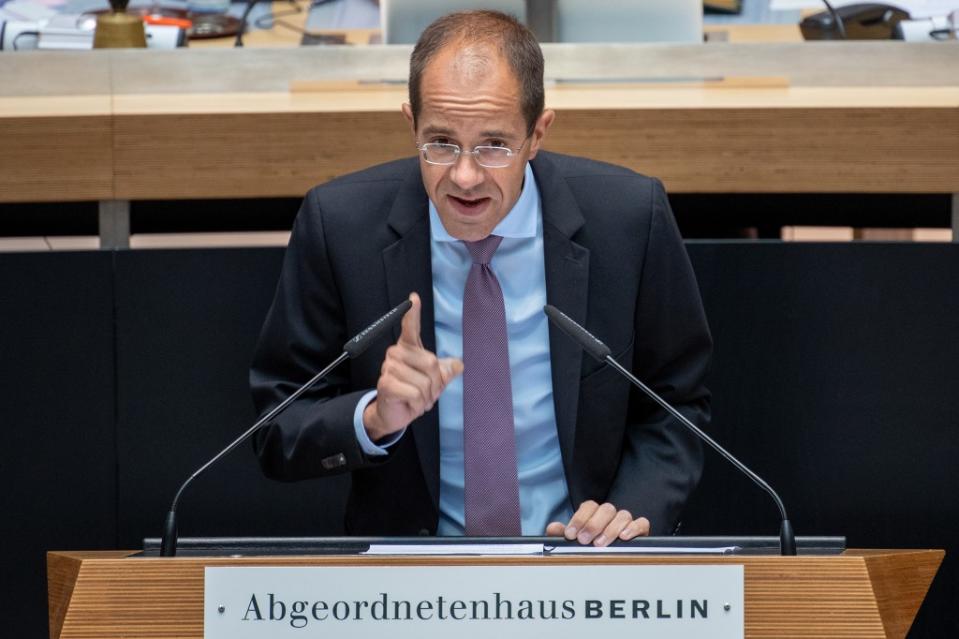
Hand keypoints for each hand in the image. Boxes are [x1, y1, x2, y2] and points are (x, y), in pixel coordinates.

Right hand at [363, 292, 462, 440]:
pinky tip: (409, 404)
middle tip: (425, 393)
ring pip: (424, 381)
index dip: (413, 313)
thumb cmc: (413, 393)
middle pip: (431, 363)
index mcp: (409, 348)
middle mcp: (397, 353)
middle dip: (435, 384)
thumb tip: (459, 364)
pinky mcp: (386, 383)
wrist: (396, 413)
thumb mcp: (435, 381)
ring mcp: (389, 367)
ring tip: (416, 399)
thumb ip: (446, 371)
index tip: (414, 297)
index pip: (411, 327)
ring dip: (426, 397)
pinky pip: (415, 393)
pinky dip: (418, 403)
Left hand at [546, 500, 650, 546]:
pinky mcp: (640, 531)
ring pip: (623, 515)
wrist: (609, 564)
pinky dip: (634, 528)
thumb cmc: (589, 549)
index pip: (589, 506)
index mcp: (594, 513)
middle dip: (593, 525)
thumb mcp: (573, 543)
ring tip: (600, 544)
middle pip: (606, 509)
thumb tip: (552, 528)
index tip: (570, 534)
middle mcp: (610, 515)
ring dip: (611, 529)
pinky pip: (642, 523)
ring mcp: (626, 521)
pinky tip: (624, 537)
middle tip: (583, 541)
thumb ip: (561, 535)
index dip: (579, 518)